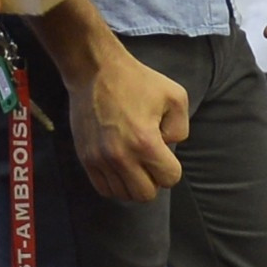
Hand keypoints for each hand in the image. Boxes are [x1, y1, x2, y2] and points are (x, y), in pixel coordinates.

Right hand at [63, 37, 189, 202]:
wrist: (95, 71)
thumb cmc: (137, 81)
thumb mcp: (175, 96)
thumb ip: (180, 128)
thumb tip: (169, 147)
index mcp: (146, 143)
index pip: (169, 179)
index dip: (171, 167)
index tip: (164, 151)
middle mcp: (121, 157)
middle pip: (145, 195)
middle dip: (153, 180)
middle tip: (150, 160)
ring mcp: (100, 160)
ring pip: (123, 195)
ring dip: (133, 183)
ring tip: (134, 162)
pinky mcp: (86, 159)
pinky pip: (104, 189)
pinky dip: (115, 183)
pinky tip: (120, 166)